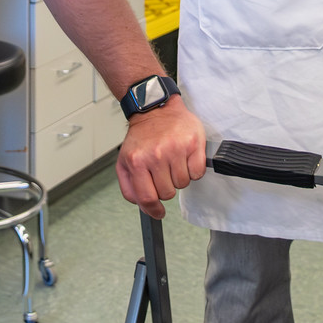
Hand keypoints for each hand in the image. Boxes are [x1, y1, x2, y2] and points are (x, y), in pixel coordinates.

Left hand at [115, 96, 206, 218]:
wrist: (156, 109)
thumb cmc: (142, 136)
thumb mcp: (124, 160)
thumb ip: (129, 187)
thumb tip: (143, 205)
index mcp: (136, 161)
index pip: (147, 198)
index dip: (153, 210)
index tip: (158, 212)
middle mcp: (156, 155)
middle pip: (168, 193)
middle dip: (166, 186)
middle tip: (163, 172)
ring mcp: (175, 149)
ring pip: (183, 184)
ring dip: (179, 177)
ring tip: (172, 162)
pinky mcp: (193, 143)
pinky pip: (197, 173)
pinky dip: (193, 170)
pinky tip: (185, 158)